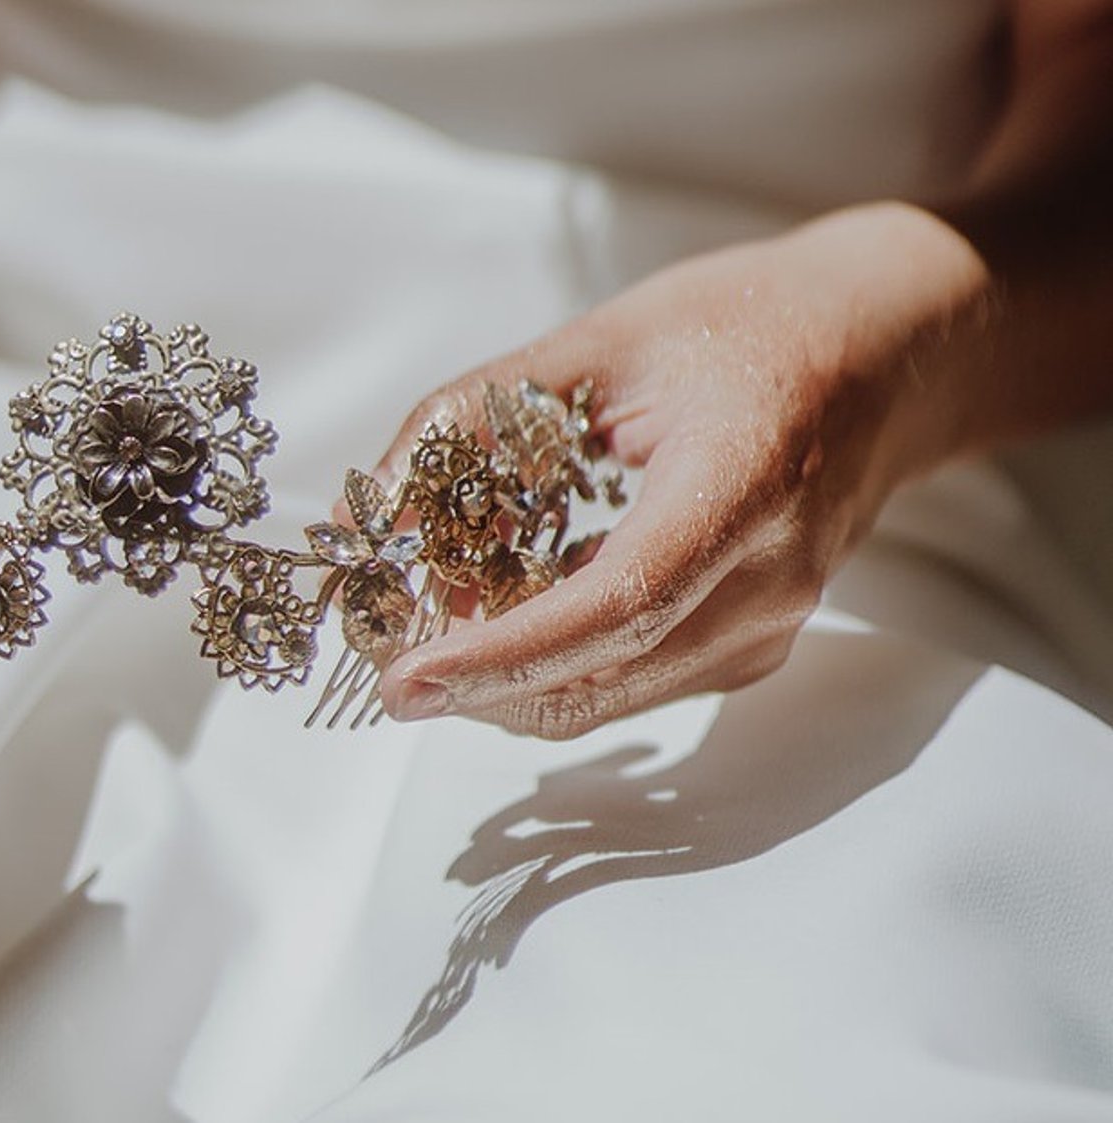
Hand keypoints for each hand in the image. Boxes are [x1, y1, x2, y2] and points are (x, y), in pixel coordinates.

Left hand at [377, 202, 990, 736]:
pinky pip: (626, 686)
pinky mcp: (752, 648)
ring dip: (501, 680)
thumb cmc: (743, 325)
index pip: (619, 605)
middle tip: (379, 646)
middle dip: (474, 681)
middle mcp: (771, 577)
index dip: (502, 654)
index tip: (404, 679)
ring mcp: (770, 626)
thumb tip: (366, 508)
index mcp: (746, 482)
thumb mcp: (597, 339)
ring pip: (603, 699)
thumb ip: (474, 417)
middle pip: (600, 675)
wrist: (885, 352)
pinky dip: (546, 667)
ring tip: (426, 619)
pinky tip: (499, 611)